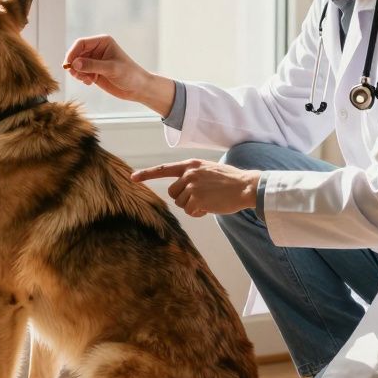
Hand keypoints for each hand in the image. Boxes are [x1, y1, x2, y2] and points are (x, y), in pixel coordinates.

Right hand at [64, 35, 150, 102]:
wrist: (138, 88)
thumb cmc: (129, 74)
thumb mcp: (111, 69)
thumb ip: (92, 65)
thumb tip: (74, 64)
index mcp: (102, 42)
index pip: (81, 43)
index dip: (72, 53)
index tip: (69, 65)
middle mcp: (97, 49)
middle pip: (76, 53)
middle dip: (74, 64)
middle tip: (77, 75)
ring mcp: (94, 61)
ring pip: (76, 64)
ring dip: (77, 72)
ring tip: (86, 80)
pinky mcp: (93, 71)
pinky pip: (80, 72)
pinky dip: (81, 78)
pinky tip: (90, 82)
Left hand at [131, 159, 261, 216]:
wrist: (245, 186)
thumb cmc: (229, 181)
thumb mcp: (208, 170)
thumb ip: (193, 175)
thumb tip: (180, 191)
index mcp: (191, 164)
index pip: (163, 169)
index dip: (147, 174)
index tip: (133, 177)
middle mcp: (189, 174)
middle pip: (172, 192)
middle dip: (183, 198)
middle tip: (200, 198)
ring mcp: (192, 186)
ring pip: (180, 203)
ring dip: (192, 206)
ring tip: (208, 201)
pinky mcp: (197, 199)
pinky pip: (189, 211)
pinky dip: (198, 213)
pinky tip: (209, 208)